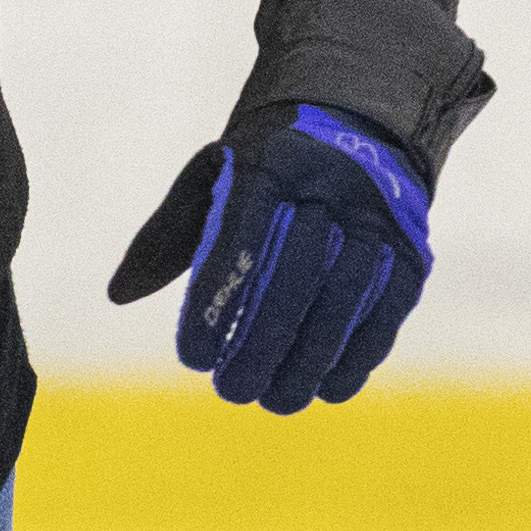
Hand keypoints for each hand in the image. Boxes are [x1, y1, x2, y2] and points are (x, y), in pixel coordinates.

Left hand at [105, 102, 430, 411]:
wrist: (356, 129)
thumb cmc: (263, 171)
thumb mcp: (211, 181)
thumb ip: (167, 236)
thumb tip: (119, 294)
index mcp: (271, 163)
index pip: (240, 240)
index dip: (216, 303)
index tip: (192, 357)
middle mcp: (330, 186)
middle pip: (297, 276)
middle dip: (263, 344)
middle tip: (231, 391)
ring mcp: (378, 218)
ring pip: (345, 299)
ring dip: (310, 361)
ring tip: (276, 401)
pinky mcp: (411, 251)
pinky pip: (387, 311)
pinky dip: (357, 357)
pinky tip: (328, 389)